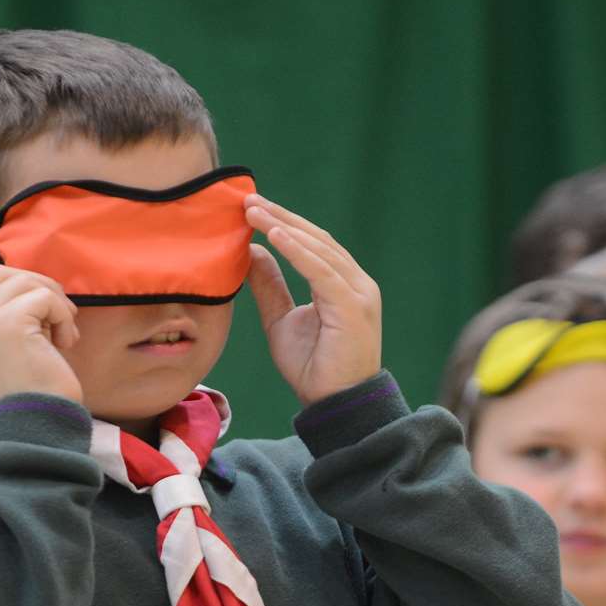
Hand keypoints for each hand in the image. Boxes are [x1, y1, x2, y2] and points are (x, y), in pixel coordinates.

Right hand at [0, 265, 84, 405]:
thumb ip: (6, 317)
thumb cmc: (32, 392)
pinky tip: (65, 343)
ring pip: (25, 282)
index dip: (20, 289)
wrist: (38, 425)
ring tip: (63, 334)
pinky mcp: (7, 323)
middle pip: (0, 274)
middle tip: (60, 315)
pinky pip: (44, 297)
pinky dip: (63, 316)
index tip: (43, 317)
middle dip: (36, 286)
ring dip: (54, 303)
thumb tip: (34, 285)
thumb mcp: (8, 349)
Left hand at [244, 194, 381, 405]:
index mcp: (342, 284)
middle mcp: (355, 283)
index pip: (312, 244)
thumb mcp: (281, 320)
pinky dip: (298, 252)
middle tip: (247, 200)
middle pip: (316, 239)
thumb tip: (253, 252)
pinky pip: (322, 272)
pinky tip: (275, 236)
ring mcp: (358, 294)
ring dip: (284, 227)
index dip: (282, 223)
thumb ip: (271, 287)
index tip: (250, 208)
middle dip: (280, 217)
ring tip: (254, 212)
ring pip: (319, 250)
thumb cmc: (314, 367)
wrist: (334, 405)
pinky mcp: (352, 307)